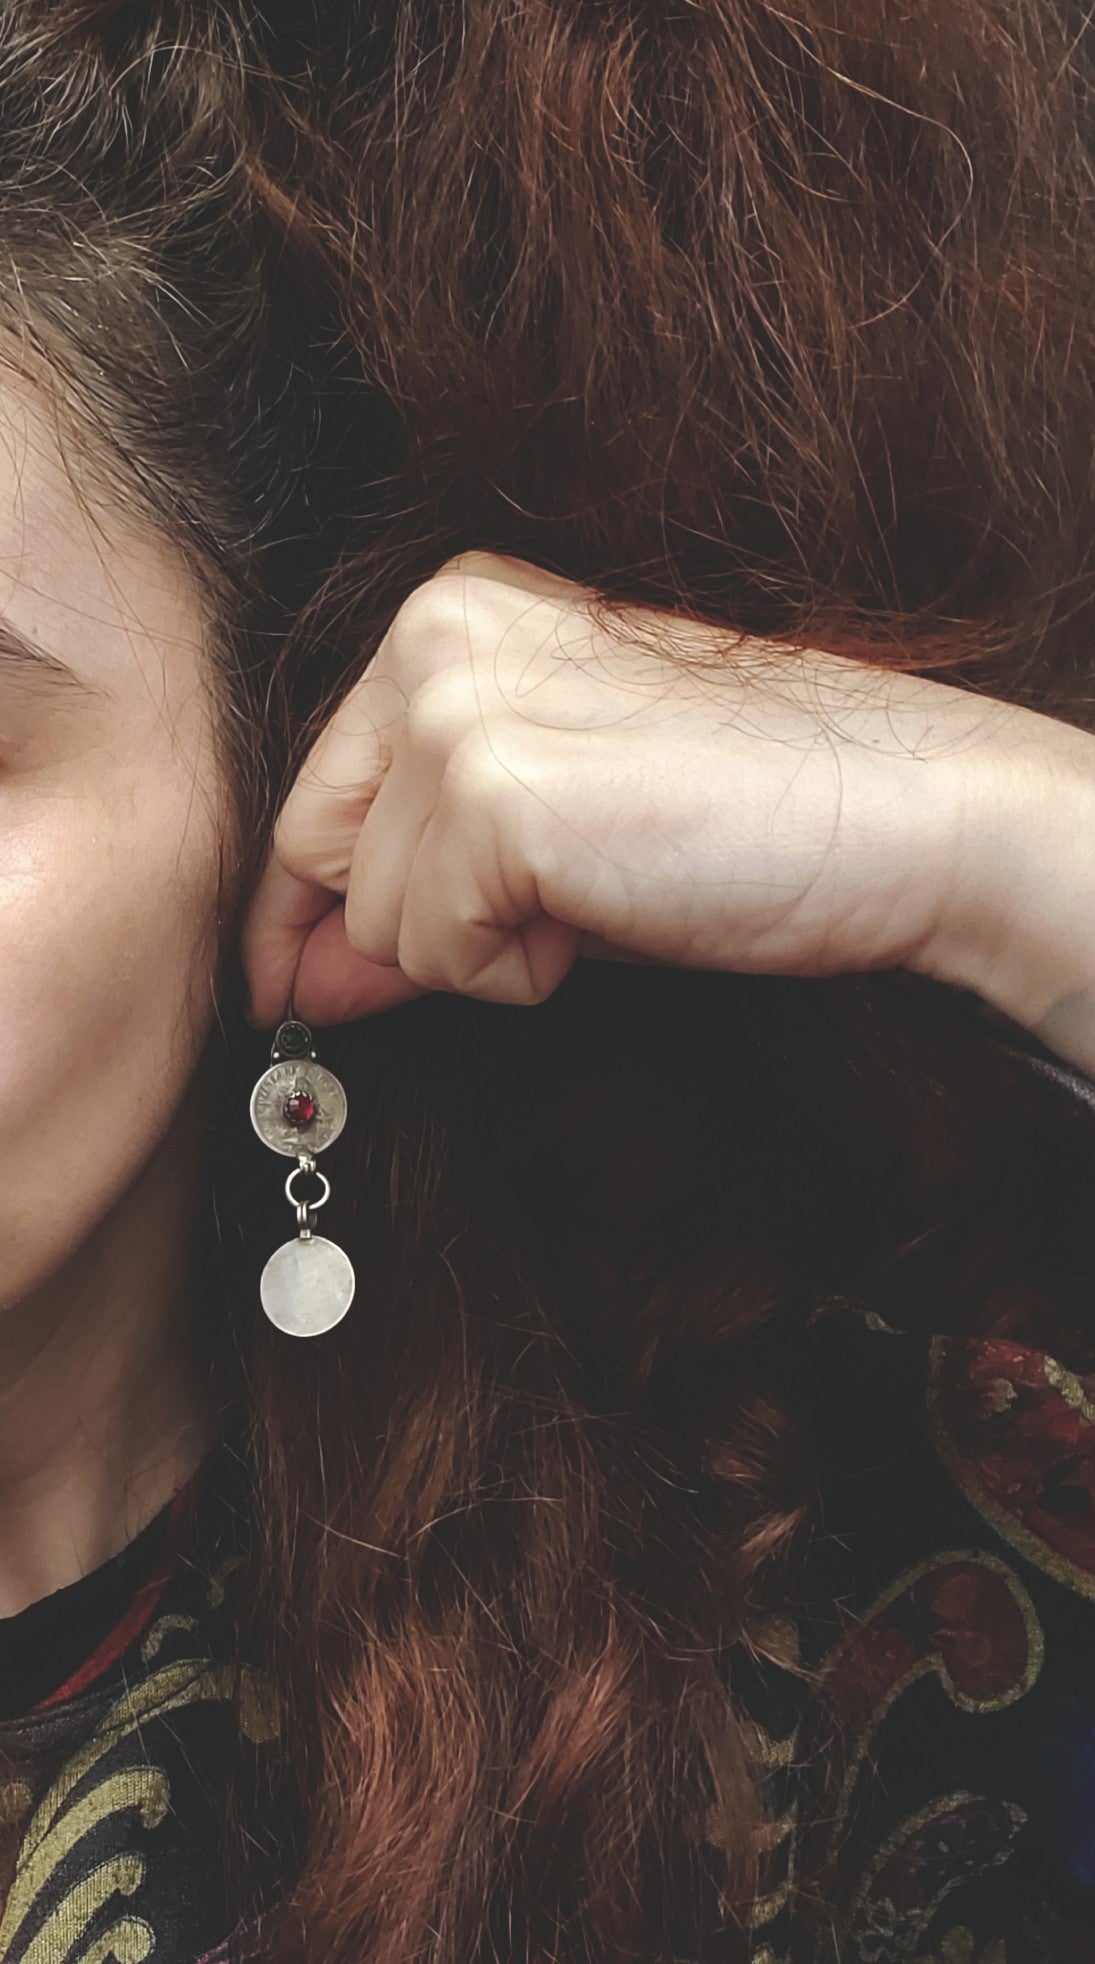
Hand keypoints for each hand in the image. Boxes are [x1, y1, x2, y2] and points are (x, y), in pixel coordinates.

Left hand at [241, 554, 1094, 1070]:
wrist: (906, 813)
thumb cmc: (751, 812)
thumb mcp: (553, 830)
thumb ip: (421, 881)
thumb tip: (306, 976)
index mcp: (451, 614)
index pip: (318, 791)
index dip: (312, 906)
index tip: (300, 980)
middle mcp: (434, 635)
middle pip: (325, 853)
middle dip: (410, 929)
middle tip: (543, 927)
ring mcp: (460, 709)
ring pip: (381, 918)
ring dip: (484, 950)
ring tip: (609, 891)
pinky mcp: (497, 794)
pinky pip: (436, 953)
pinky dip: (517, 971)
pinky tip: (613, 910)